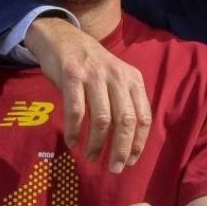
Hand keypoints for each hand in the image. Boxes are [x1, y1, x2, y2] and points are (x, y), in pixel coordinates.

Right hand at [25, 17, 151, 172]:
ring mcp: (94, 76)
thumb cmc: (92, 64)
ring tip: (92, 158)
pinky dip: (75, 131)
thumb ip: (125, 101)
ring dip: (97, 144)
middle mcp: (117, 77)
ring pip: (102, 119)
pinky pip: (76, 111)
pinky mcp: (72, 76)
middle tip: (115, 168)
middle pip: (126, 121)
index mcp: (133, 79)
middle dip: (121, 149)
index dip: (139, 143)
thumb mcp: (116, 77)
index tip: (131, 161)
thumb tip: (129, 141)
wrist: (63, 37)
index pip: (143, 117)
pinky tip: (73, 142)